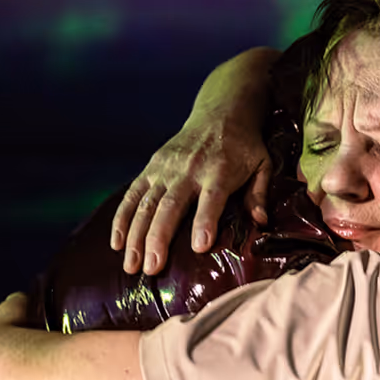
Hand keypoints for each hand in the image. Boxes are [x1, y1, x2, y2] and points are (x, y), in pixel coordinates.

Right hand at [111, 112, 271, 276]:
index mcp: (220, 170)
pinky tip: (117, 243)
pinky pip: (132, 194)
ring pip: (147, 204)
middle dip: (158, 238)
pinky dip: (122, 219)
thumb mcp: (262, 164)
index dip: (205, 221)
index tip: (199, 246)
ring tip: (131, 265)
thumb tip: (260, 221)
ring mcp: (166, 168)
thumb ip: (260, 193)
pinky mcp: (151, 167)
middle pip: (170, 206)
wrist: (220, 112)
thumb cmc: (243, 146)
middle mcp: (189, 169)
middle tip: (152, 267)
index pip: (211, 198)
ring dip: (136, 236)